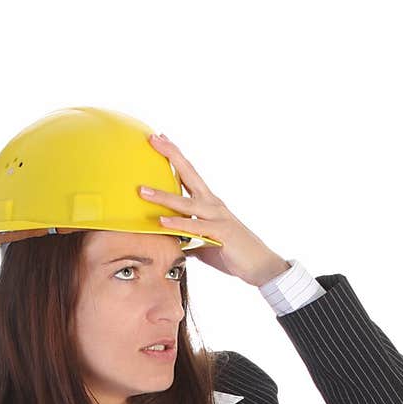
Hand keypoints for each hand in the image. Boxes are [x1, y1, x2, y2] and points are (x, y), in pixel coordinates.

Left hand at [140, 133, 290, 286]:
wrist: (260, 265)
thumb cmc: (232, 253)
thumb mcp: (204, 243)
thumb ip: (187, 239)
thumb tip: (172, 243)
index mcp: (209, 203)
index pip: (188, 174)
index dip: (174, 156)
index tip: (158, 138)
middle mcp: (213, 204)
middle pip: (189, 174)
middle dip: (171, 155)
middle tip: (153, 138)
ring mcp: (217, 216)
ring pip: (187, 202)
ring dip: (164, 196)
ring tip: (143, 191)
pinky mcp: (221, 232)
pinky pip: (195, 226)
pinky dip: (178, 224)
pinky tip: (162, 221)